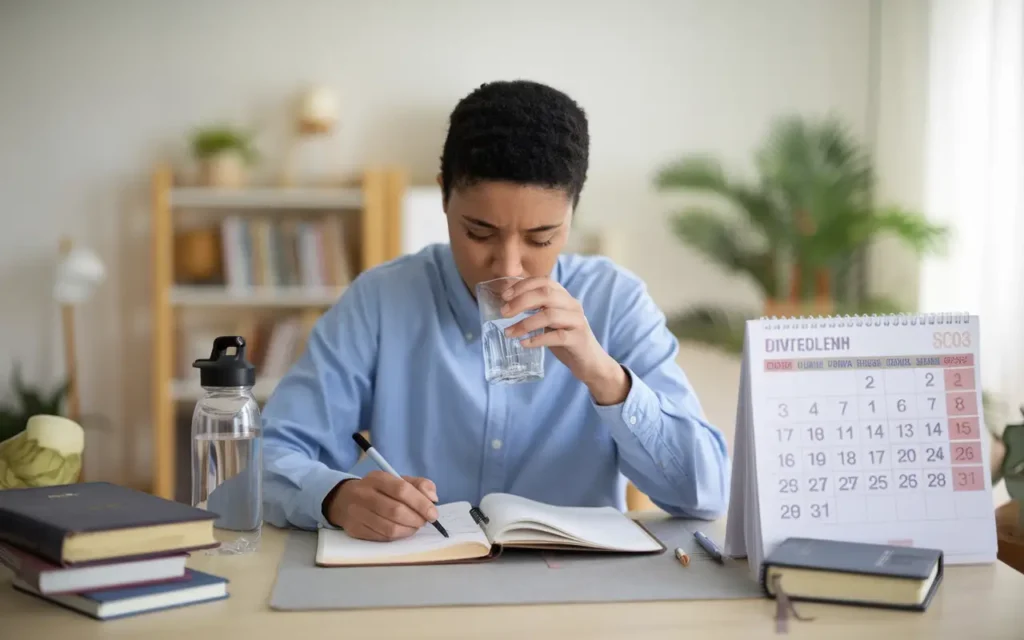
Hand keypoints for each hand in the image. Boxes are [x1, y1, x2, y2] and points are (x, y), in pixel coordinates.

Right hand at [323, 470, 438, 540]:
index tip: (433, 514)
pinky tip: (402, 531)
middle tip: (424, 522)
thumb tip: (433, 498)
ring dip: (408, 530)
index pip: (402, 490)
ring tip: (414, 526)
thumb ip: (419, 485)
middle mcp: (364, 494)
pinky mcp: (355, 529)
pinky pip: (381, 537)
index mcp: (377, 478)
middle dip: (416, 519)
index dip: (421, 503)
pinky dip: (397, 537)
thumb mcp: (397, 480)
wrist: (344, 499)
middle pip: (396, 510)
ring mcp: (357, 513)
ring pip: (389, 528)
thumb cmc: (378, 490)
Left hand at [500, 276, 629, 403]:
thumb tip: (507, 299)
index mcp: (564, 297)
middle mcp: (572, 305)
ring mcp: (577, 321)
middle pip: (545, 294)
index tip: (504, 296)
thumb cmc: (564, 337)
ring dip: (525, 323)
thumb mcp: (549, 319)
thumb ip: (535, 308)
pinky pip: (557, 337)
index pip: (544, 281)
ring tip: (509, 333)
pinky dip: (537, 339)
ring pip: (549, 315)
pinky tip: (524, 343)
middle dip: (520, 301)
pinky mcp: (578, 339)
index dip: (523, 286)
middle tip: (503, 313)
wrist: (589, 361)